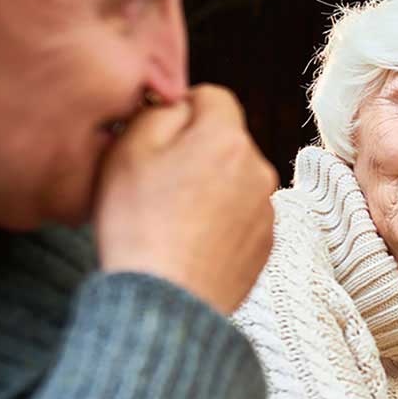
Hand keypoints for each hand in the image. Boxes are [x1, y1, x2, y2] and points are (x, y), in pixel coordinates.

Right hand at [94, 84, 276, 314]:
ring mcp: (267, 209)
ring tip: (172, 219)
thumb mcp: (130, 150)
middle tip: (159, 182)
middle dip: (197, 151)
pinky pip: (241, 216)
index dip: (183, 110)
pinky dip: (220, 221)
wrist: (167, 300)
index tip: (159, 137)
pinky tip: (190, 242)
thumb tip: (181, 105)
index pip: (214, 97)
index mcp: (228, 139)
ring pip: (235, 179)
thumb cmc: (140, 224)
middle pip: (226, 141)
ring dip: (210, 187)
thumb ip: (160, 112)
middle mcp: (259, 169)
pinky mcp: (267, 244)